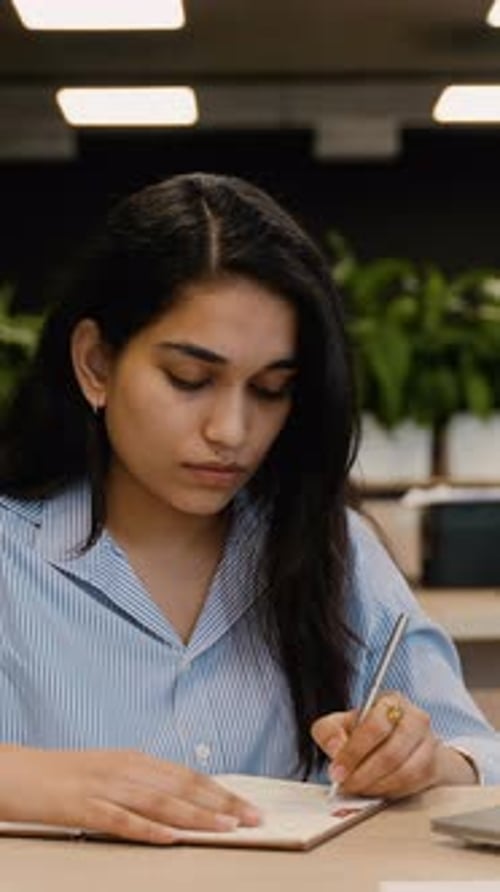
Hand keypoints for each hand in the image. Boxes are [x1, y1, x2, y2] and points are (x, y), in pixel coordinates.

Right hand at [0, 746, 260, 842]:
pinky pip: (121, 820)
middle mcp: (127, 768)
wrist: (18, 772)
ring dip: (197, 816)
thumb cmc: (65, 776)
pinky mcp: (84, 806)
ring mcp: (106, 786)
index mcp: (135, 760)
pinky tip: (170, 838)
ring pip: (160, 802)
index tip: (248, 806)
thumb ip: (144, 785)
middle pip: (183, 787)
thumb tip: (182, 804)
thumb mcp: (111, 773)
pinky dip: (148, 829)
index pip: (188, 776)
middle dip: (222, 804)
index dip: (221, 792)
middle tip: (252, 819)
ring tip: (225, 828)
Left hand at [311, 692, 476, 798]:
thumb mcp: (340, 725)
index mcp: (390, 701)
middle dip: (364, 774)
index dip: (354, 752)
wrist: (399, 744)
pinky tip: (377, 789)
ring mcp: (429, 741)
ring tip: (359, 788)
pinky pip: (413, 785)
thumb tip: (336, 749)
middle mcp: (414, 717)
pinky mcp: (435, 764)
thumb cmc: (367, 733)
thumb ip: (329, 732)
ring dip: (377, 786)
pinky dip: (391, 791)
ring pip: (405, 772)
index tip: (337, 771)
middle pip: (391, 752)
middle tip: (346, 784)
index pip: (375, 726)